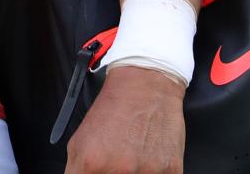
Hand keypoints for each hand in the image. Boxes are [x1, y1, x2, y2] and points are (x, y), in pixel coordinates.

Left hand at [66, 64, 185, 172]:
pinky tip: (151, 158)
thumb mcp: (79, 141)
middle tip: (118, 162)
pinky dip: (155, 173)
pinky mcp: (172, 171)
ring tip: (135, 157)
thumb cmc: (113, 109)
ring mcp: (148, 173)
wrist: (145, 84)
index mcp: (92, 163)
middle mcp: (121, 171)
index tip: (98, 172)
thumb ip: (77, 170)